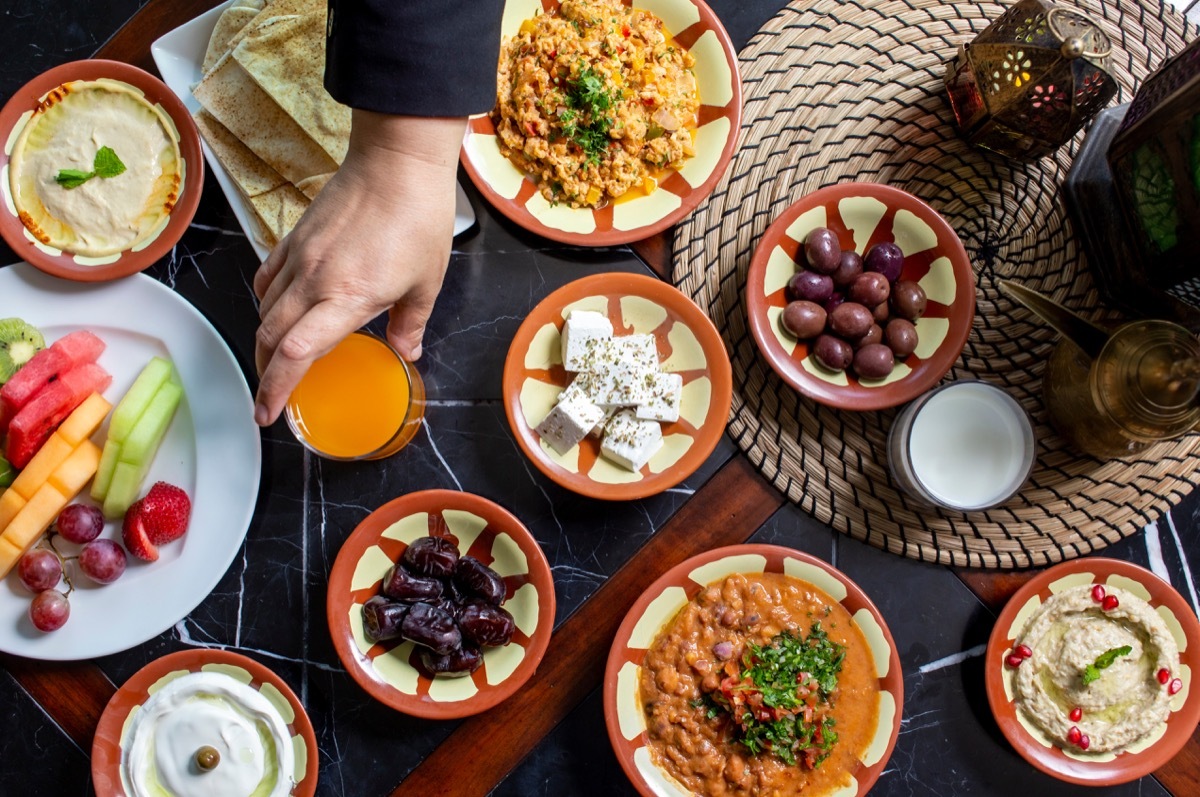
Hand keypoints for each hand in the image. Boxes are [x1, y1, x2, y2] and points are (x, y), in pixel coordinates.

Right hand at [252, 110, 464, 425]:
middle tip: (268, 402)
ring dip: (264, 342)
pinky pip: (267, 277)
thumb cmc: (418, 217)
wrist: (396, 159)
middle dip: (265, 375)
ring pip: (265, 310)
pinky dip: (266, 302)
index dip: (278, 388)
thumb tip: (407, 352)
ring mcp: (300, 256)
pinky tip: (276, 312)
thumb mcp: (427, 282)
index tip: (270, 413)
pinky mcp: (295, 236)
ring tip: (272, 364)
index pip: (298, 353)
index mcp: (347, 296)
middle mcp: (314, 280)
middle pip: (271, 337)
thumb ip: (411, 323)